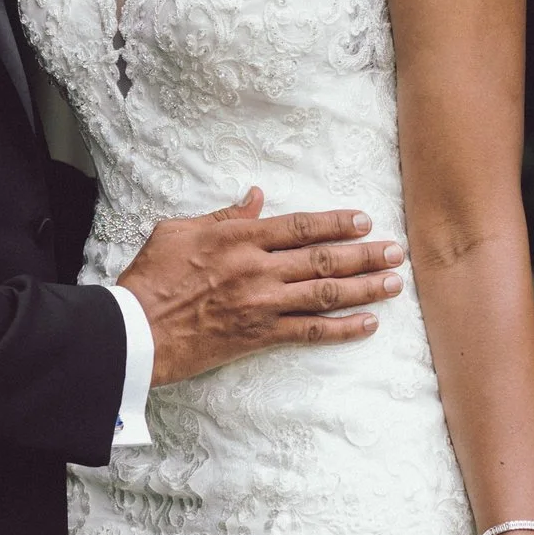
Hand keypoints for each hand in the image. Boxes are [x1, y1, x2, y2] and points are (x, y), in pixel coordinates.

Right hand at [121, 189, 403, 385]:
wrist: (136, 330)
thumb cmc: (151, 277)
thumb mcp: (179, 230)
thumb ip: (223, 215)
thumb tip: (255, 198)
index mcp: (239, 237)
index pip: (300, 226)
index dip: (337, 223)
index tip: (365, 221)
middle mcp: (258, 268)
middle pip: (324, 258)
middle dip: (365, 255)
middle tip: (396, 251)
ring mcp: (262, 304)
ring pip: (325, 293)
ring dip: (365, 288)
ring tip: (394, 283)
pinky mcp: (259, 336)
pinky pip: (310, 332)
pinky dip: (342, 328)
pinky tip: (368, 323)